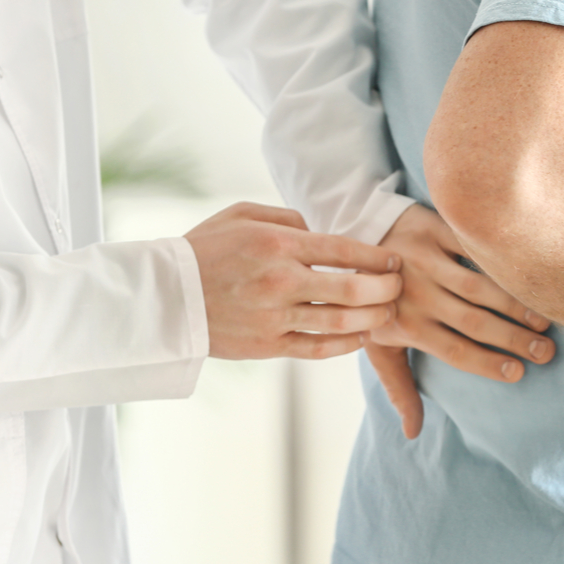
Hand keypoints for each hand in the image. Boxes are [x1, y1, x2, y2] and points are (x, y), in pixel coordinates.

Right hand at [184, 202, 400, 359]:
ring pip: (341, 322)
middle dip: (385, 289)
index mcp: (278, 245)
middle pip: (352, 289)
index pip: (344, 250)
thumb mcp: (242, 215)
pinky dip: (346, 344)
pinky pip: (318, 348)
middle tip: (399, 287)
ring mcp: (275, 317)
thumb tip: (321, 230)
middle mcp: (281, 281)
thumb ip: (288, 218)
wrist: (164, 298)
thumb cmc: (205, 249)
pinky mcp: (268, 346)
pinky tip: (360, 336)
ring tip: (387, 313)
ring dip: (373, 319)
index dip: (377, 257)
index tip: (393, 260)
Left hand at [363, 204, 554, 438]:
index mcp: (406, 325)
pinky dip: (499, 262)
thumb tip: (412, 434)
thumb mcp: (378, 347)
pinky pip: (472, 247)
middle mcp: (416, 295)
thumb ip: (399, 387)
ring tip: (544, 320)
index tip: (518, 374)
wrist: (356, 238)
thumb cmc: (376, 302)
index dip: (487, 364)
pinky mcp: (434, 229)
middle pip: (472, 322)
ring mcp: (426, 260)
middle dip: (513, 339)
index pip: (454, 351)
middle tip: (546, 352)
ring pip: (477, 286)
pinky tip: (527, 277)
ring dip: (514, 304)